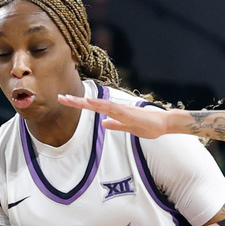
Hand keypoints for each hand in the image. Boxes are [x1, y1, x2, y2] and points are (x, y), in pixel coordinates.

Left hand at [59, 94, 174, 137]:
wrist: (164, 124)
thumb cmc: (149, 126)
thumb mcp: (128, 128)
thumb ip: (115, 125)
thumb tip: (103, 122)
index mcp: (115, 112)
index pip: (94, 107)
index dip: (80, 104)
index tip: (67, 101)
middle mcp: (116, 108)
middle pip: (92, 103)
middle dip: (76, 101)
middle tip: (60, 97)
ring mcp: (120, 109)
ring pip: (98, 104)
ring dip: (83, 102)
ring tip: (69, 99)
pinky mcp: (126, 113)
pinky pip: (110, 108)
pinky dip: (99, 104)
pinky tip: (90, 102)